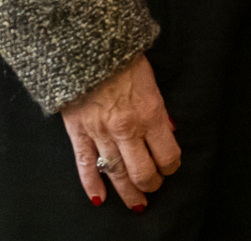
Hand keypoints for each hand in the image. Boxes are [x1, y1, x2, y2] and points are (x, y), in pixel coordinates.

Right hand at [61, 54, 180, 210]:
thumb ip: (160, 111)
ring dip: (127, 192)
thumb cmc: (123, 59)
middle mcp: (127, 129)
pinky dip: (91, 185)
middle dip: (151, 184)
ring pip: (116, 173)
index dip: (171, 165)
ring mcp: (101, 133)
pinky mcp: (79, 132)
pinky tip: (99, 199)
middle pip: (142, 171)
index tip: (171, 167)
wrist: (86, 47)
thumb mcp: (152, 82)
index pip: (167, 154)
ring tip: (136, 204)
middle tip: (154, 189)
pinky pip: (85, 165)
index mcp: (150, 113)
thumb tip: (170, 131)